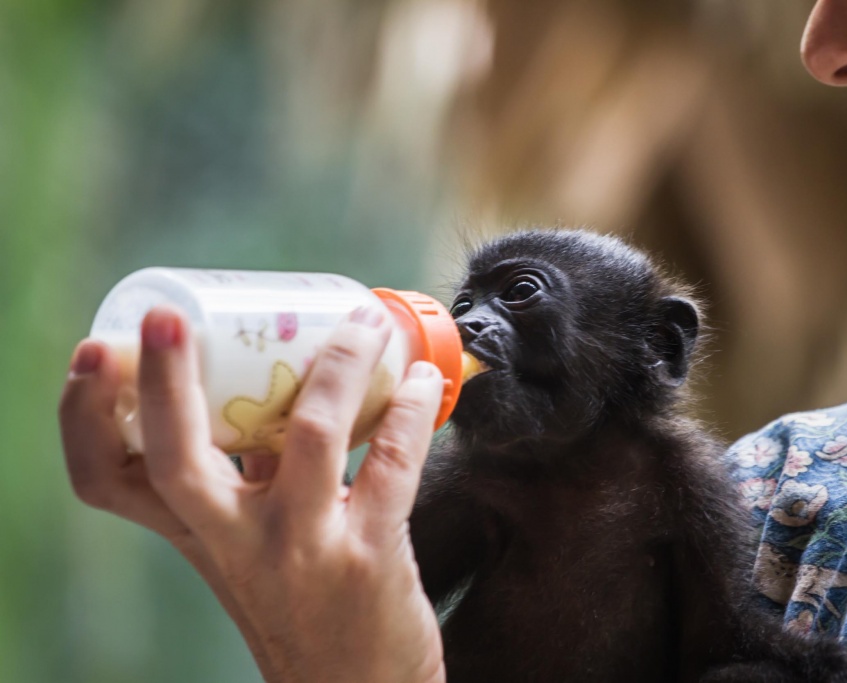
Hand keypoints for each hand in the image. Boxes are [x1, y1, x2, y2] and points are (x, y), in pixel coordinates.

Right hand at [59, 305, 445, 682]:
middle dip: (166, 380)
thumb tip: (273, 388)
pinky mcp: (368, 556)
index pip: (108, 481)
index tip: (100, 352)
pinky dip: (408, 409)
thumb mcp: (251, 547)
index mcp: (196, 534)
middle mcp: (235, 545)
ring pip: (310, 436)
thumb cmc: (302, 605)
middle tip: (176, 315)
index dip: (85, 417)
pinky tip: (419, 382)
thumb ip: (251, 478)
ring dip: (342, 363)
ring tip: (366, 323)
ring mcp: (301, 550)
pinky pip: (392, 460)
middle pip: (175, 459)